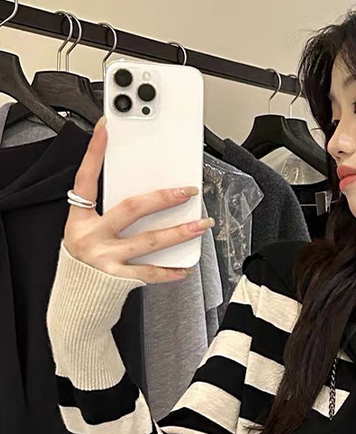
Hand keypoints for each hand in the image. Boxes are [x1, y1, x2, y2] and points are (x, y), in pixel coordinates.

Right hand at [64, 115, 210, 283]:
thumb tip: (146, 198)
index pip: (85, 179)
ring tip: (202, 225)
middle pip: (131, 208)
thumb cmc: (84, 264)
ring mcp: (105, 258)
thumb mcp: (85, 233)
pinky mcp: (118, 279)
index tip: (105, 128)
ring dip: (180, 232)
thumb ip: (108, 215)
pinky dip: (171, 270)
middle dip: (163, 198)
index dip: (94, 153)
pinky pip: (151, 272)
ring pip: (149, 241)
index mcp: (79, 219)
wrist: (76, 304)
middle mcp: (91, 237)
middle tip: (188, 191)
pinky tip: (186, 267)